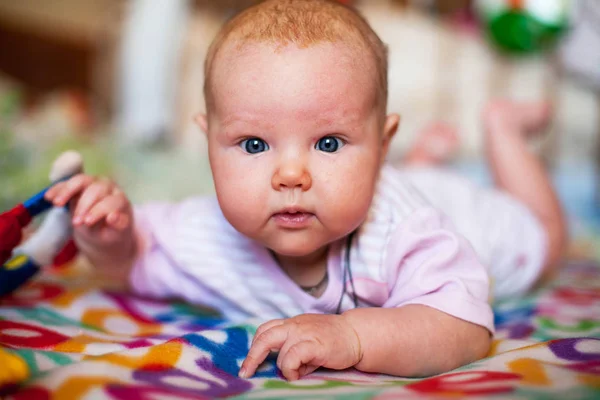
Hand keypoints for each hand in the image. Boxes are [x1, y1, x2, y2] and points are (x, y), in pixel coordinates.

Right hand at [44, 174, 133, 248]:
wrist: (103, 232)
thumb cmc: (111, 234)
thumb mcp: (114, 235)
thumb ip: (116, 226)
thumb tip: (113, 217)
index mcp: (121, 201)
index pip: (111, 202)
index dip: (99, 211)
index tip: (87, 223)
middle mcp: (109, 188)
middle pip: (96, 189)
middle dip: (84, 205)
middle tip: (75, 223)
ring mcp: (94, 183)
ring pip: (81, 180)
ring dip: (68, 190)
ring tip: (56, 203)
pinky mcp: (80, 185)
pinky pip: (68, 183)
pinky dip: (58, 188)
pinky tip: (48, 197)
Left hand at [240, 314, 361, 380]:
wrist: (356, 335)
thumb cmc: (332, 341)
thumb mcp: (308, 340)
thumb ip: (291, 349)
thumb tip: (276, 368)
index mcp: (291, 323)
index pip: (265, 330)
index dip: (254, 347)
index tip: (247, 365)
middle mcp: (294, 325)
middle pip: (263, 337)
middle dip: (252, 357)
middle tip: (246, 373)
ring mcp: (303, 332)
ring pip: (279, 352)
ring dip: (282, 368)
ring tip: (295, 374)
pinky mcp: (314, 343)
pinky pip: (292, 357)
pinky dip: (290, 369)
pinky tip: (299, 374)